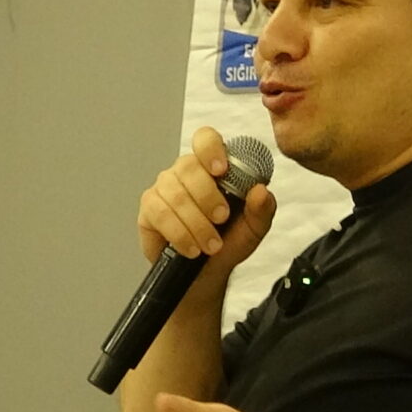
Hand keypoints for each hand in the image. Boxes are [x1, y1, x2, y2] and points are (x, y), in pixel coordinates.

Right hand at [138, 127, 278, 276]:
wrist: (208, 271)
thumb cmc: (229, 241)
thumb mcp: (254, 228)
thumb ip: (262, 209)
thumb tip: (261, 191)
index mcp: (211, 166)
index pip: (205, 139)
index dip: (211, 149)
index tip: (221, 170)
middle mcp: (185, 172)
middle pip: (189, 167)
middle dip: (208, 197)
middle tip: (222, 219)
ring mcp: (164, 188)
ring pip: (176, 194)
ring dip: (197, 223)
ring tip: (211, 245)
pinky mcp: (150, 208)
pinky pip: (161, 214)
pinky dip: (180, 234)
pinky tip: (191, 248)